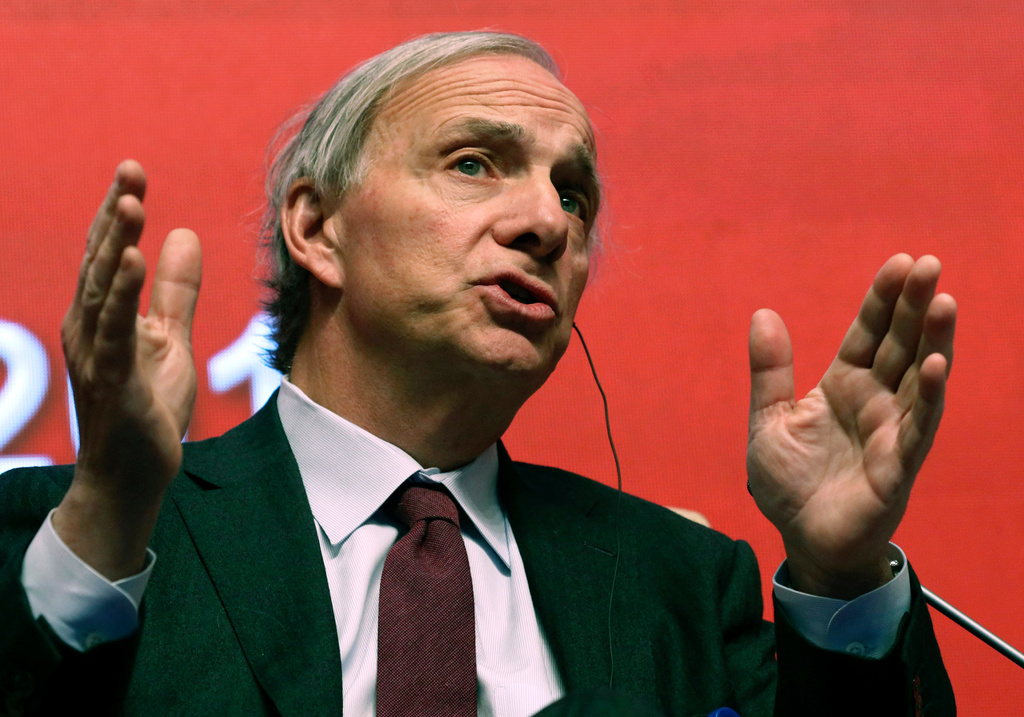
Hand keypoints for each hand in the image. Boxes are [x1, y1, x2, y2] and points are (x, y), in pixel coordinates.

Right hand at [53, 161, 201, 579]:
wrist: (135, 476)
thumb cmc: (147, 407)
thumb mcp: (170, 339)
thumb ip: (176, 291)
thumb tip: (184, 234)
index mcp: (101, 316)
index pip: (108, 253)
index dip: (119, 211)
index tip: (134, 172)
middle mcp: (88, 329)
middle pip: (98, 261)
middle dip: (114, 214)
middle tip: (130, 170)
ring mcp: (95, 356)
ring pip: (100, 291)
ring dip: (114, 244)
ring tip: (131, 204)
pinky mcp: (111, 382)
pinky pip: (115, 333)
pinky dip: (121, 295)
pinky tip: (131, 262)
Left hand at [746, 254, 955, 598]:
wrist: (802, 539)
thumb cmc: (789, 483)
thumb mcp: (768, 419)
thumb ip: (769, 370)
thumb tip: (762, 312)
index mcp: (844, 385)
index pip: (868, 333)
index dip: (883, 300)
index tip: (899, 262)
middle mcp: (875, 400)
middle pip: (900, 345)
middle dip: (915, 306)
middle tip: (929, 265)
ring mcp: (892, 429)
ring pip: (919, 377)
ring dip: (933, 341)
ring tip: (944, 302)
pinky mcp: (899, 463)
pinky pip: (918, 425)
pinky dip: (927, 395)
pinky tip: (935, 364)